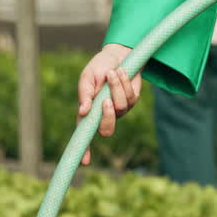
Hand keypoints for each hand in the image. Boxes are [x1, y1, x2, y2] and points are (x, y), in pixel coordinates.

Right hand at [77, 43, 142, 165]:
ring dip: (116, 88)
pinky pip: (131, 98)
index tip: (84, 162)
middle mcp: (104, 114)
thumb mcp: (87, 77)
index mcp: (88, 112)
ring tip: (112, 73)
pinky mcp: (133, 100)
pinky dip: (125, 83)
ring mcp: (119, 109)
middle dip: (108, 116)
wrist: (118, 54)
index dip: (84, 150)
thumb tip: (83, 111)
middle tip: (106, 100)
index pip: (84, 135)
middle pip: (107, 130)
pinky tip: (121, 72)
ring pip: (120, 108)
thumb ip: (84, 94)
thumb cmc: (98, 67)